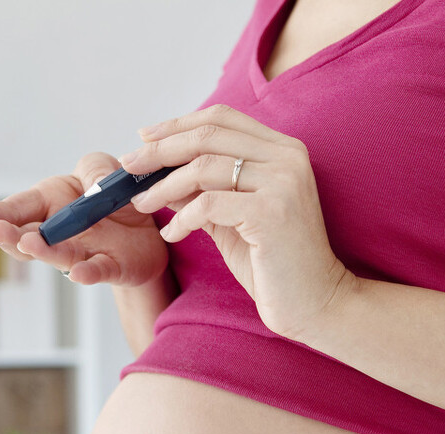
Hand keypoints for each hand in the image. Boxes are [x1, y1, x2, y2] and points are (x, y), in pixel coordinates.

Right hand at [0, 152, 167, 285]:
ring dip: (43, 252)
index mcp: (49, 203)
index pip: (18, 208)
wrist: (146, 228)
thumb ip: (96, 168)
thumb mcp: (103, 169)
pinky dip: (87, 273)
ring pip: (59, 256)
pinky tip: (78, 273)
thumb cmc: (112, 197)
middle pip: (28, 238)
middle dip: (9, 235)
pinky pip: (98, 271)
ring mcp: (82, 253)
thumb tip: (95, 182)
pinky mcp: (110, 268)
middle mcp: (58, 233)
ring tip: (28, 244)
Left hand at [122, 104, 355, 339]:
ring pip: (203, 167)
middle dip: (159, 150)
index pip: (221, 118)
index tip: (145, 138)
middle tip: (128, 167)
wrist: (316, 303)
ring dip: (163, 186)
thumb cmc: (274, 264)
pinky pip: (208, 204)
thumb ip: (203, 190)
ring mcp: (283, 182)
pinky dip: (181, 219)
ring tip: (142, 205)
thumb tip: (157, 172)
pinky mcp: (272, 212)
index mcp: (283, 150)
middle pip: (207, 135)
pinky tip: (172, 235)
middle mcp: (287, 157)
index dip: (178, 124)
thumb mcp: (232, 218)